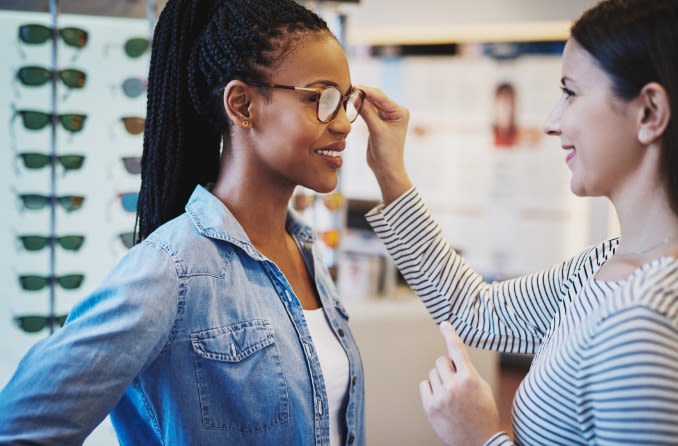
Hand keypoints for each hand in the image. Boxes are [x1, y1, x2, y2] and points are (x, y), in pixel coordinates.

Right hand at [357, 86, 412, 204]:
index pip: (381, 97)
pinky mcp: (378, 123)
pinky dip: (360, 108)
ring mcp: (386, 117)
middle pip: (376, 98)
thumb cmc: (387, 152)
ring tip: (347, 95)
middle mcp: (395, 112)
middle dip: (362, 94)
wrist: (386, 169)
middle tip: (347, 89)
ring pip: (371, 104)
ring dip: (360, 100)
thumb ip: (367, 112)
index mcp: (400, 112)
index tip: (353, 87)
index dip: (366, 91)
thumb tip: (356, 96)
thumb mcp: (377, 130)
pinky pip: (368, 112)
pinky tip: (350, 104)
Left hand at [420, 322, 499, 445]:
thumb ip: (466, 371)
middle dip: (447, 368)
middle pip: (441, 361)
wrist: (480, 442)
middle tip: (456, 383)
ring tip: (451, 396)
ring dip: (439, 380)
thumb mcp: (482, 387)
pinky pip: (424, 385)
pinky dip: (431, 390)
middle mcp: (454, 385)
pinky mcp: (430, 407)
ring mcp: (441, 397)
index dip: (450, 334)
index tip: (444, 324)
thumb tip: (449, 357)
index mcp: (470, 378)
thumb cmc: (483, 413)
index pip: (457, 350)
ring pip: (432, 373)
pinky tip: (441, 401)